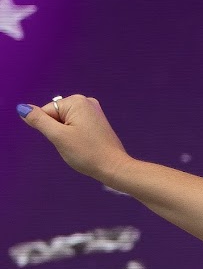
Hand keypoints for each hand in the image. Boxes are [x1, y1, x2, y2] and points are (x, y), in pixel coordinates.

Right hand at [17, 93, 131, 182]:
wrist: (113, 167)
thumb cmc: (86, 152)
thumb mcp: (58, 136)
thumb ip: (38, 120)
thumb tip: (22, 108)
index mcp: (76, 101)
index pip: (46, 112)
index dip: (51, 129)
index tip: (66, 139)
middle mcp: (86, 101)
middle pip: (56, 116)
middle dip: (59, 131)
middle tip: (72, 143)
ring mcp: (94, 111)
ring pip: (65, 123)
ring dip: (66, 135)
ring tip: (80, 144)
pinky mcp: (97, 121)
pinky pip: (75, 126)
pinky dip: (75, 136)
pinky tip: (85, 143)